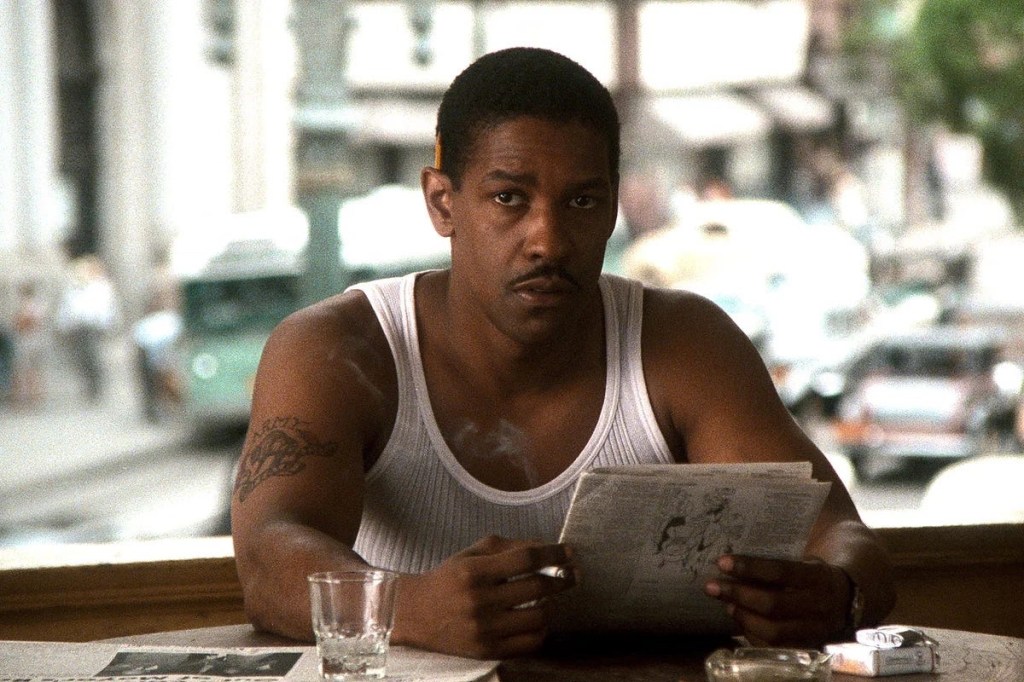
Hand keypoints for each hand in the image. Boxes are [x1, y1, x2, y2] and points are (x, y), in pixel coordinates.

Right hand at [392, 535, 575, 658]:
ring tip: (549, 598)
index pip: (526, 559)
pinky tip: (537, 619)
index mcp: (475, 572)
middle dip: (562, 579)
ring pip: (538, 617)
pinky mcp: (488, 652)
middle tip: (572, 575)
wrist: (414, 614)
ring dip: (551, 605)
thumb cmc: (448, 578)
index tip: (569, 552)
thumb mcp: (472, 554)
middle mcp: (480, 601)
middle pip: (537, 588)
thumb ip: (508, 547)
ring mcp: (484, 630)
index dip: (553, 554)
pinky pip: (530, 643)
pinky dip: (541, 629)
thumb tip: (546, 548)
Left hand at [704, 554, 850, 646]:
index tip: (722, 562)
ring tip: (726, 604)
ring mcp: (815, 631)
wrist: (850, 601)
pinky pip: (775, 647)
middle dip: (738, 594)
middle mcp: (818, 606)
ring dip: (743, 617)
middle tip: (712, 586)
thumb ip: (779, 557)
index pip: (780, 571)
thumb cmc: (814, 574)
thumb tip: (737, 549)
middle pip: (772, 604)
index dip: (750, 567)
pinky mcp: (808, 647)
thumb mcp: (806, 560)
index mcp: (817, 577)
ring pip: (773, 631)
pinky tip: (740, 620)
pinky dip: (753, 635)